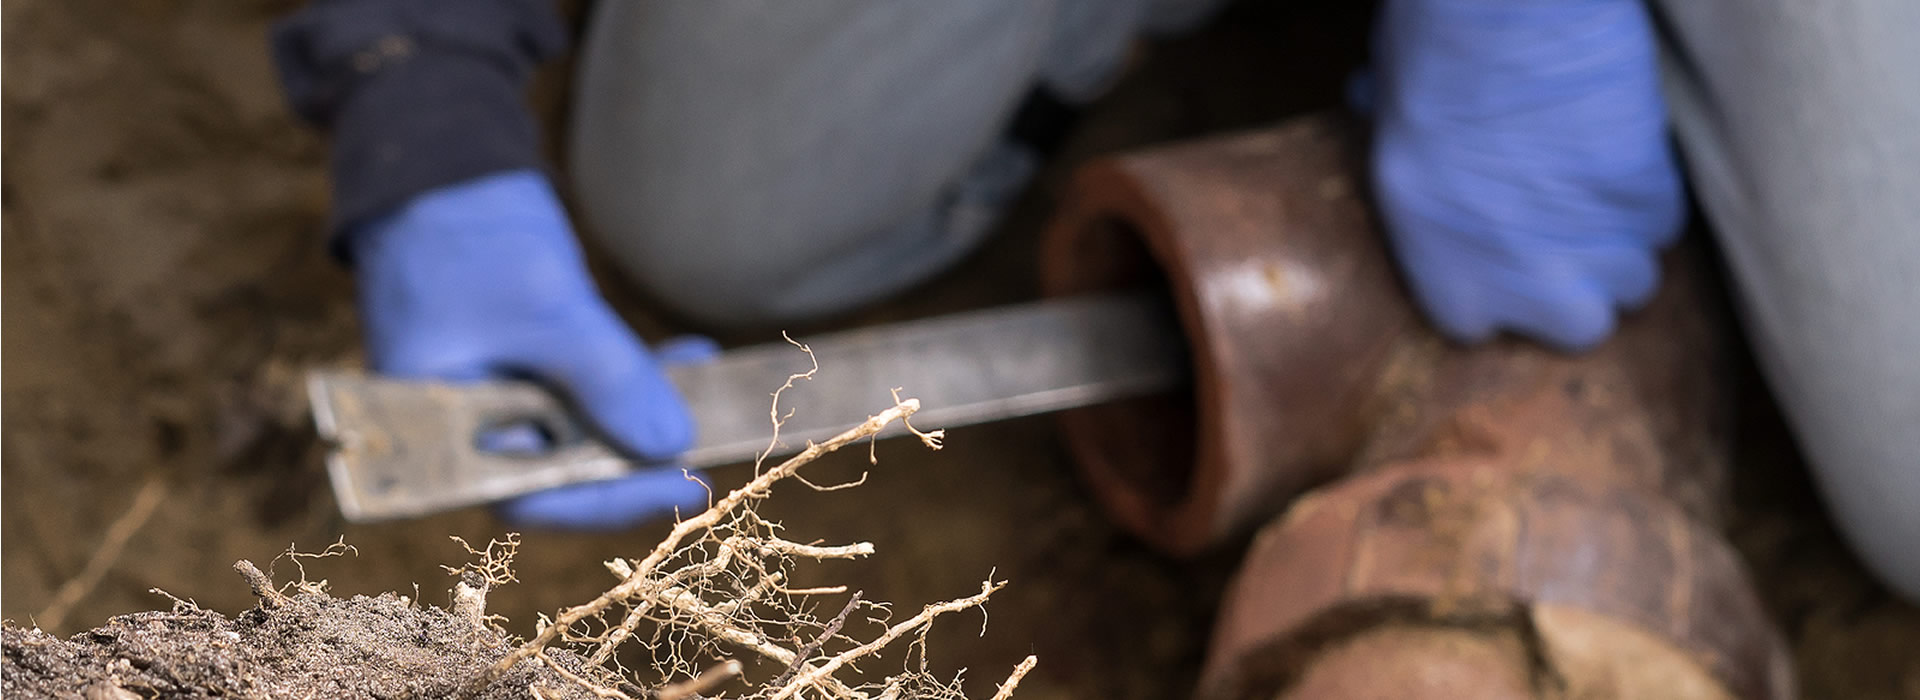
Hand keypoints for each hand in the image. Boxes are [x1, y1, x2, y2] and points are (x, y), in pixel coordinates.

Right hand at [349, 169, 706, 528]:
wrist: (438, 165)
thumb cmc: (469, 238)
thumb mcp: (546, 309)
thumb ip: (605, 379)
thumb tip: (670, 445)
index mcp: (440, 431)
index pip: (525, 496)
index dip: (606, 500)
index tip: (678, 483)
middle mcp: (468, 425)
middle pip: (559, 472)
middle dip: (635, 460)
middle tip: (705, 452)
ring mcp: (499, 392)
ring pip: (582, 428)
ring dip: (643, 414)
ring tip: (705, 391)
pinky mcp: (526, 360)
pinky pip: (584, 387)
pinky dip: (632, 377)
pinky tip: (687, 356)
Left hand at [1366, 0, 1684, 349]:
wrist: (1510, 23)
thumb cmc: (1431, 61)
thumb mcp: (1382, 117)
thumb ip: (1389, 138)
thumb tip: (1366, 101)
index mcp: (1444, 275)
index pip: (1475, 327)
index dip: (1493, 289)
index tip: (1497, 255)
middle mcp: (1525, 281)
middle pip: (1579, 326)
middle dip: (1580, 289)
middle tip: (1565, 237)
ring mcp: (1595, 247)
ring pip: (1634, 281)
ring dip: (1620, 247)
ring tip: (1596, 199)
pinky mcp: (1648, 199)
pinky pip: (1662, 221)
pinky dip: (1648, 197)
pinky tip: (1621, 159)